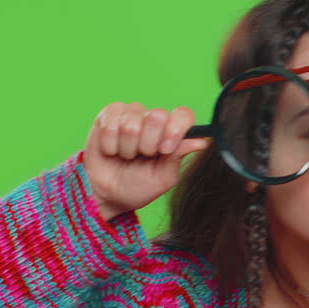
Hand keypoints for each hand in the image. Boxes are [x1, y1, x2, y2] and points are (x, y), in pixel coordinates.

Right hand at [83, 102, 209, 220]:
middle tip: (143, 156)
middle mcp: (154, 118)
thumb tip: (201, 142)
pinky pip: (110, 123)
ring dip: (127, 148)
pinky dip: (110, 144)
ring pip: (132, 123)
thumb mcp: (162, 178)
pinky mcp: (108, 114)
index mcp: (172, 132)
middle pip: (158, 116)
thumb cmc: (137, 186)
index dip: (175, 130)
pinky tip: (111, 150)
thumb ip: (178, 156)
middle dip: (148, 144)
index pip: (183, 115)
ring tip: (126, 156)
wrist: (107, 194)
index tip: (165, 150)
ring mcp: (131, 114)